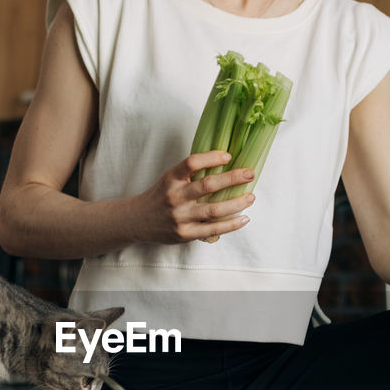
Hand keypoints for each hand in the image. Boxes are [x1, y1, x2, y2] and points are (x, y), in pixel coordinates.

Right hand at [133, 150, 255, 243]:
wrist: (138, 220)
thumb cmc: (161, 196)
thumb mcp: (170, 179)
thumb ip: (191, 174)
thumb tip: (225, 163)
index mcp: (171, 178)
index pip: (192, 163)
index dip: (211, 157)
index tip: (229, 156)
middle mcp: (175, 196)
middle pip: (208, 185)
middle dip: (232, 178)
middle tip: (250, 174)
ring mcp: (180, 216)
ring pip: (214, 209)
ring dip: (237, 203)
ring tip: (251, 197)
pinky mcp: (185, 233)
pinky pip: (213, 229)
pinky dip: (231, 224)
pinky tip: (244, 218)